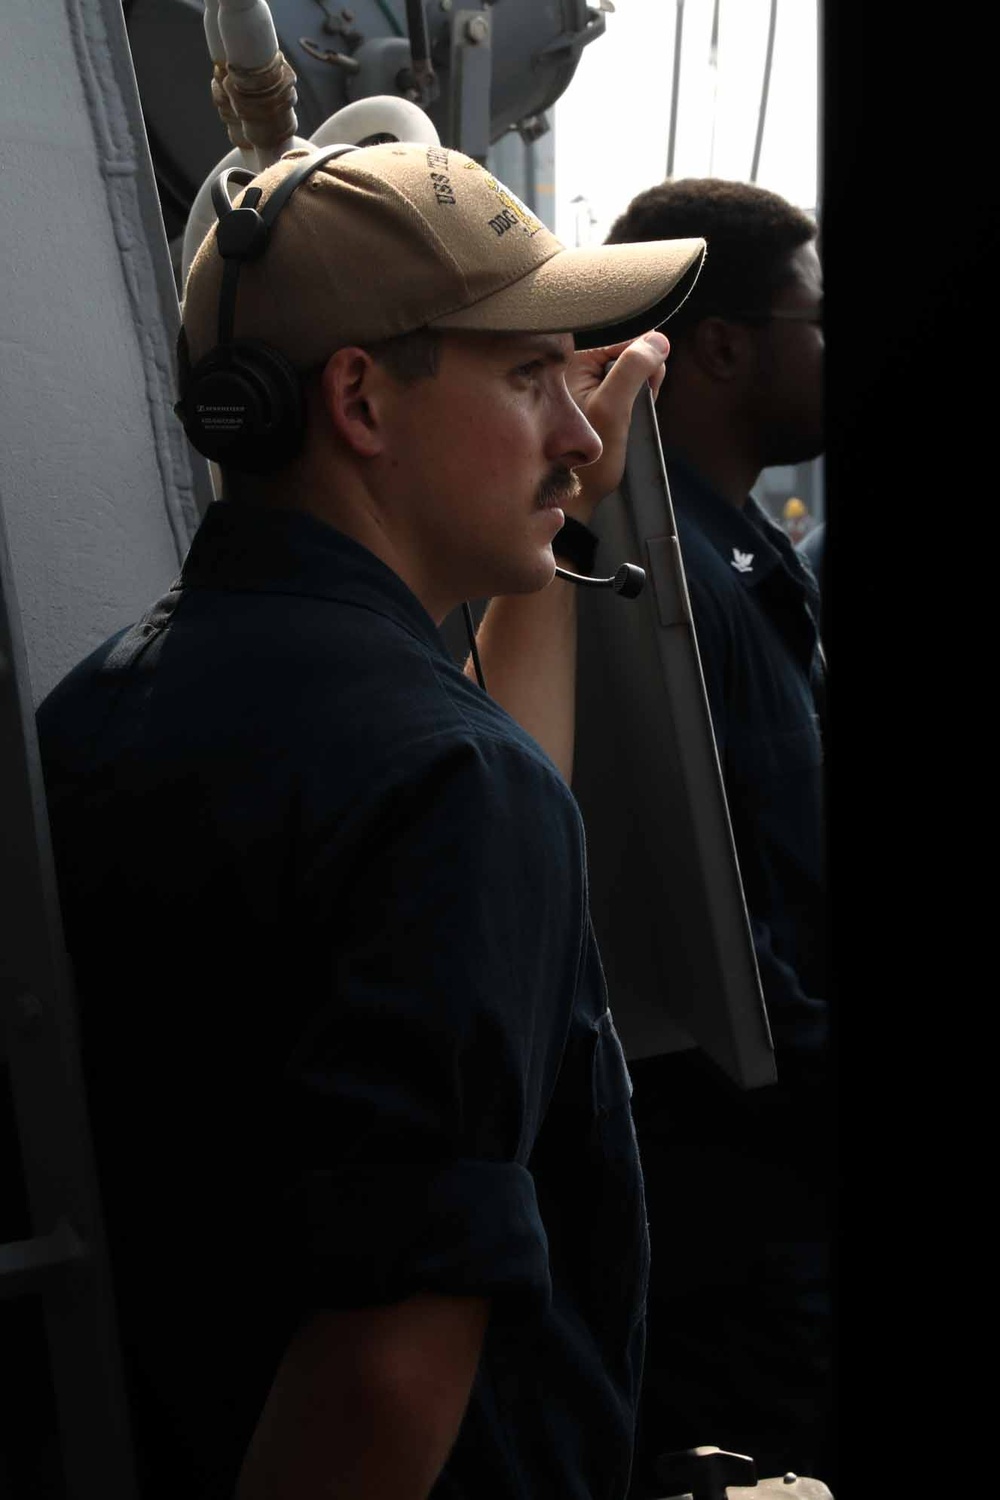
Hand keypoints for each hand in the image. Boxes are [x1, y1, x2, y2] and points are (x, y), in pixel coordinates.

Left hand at [566, 331, 668, 521]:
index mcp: (570, 360)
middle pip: (628, 353)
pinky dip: (634, 406)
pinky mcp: (596, 402)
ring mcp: (585, 385)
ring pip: (630, 374)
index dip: (643, 359)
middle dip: (641, 379)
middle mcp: (574, 367)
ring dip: (639, 395)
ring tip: (627, 422)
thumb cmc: (588, 461)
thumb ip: (633, 370)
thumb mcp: (612, 410)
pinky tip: (626, 424)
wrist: (577, 499)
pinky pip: (626, 391)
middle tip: (631, 410)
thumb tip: (658, 340)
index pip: (622, 337)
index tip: (644, 387)